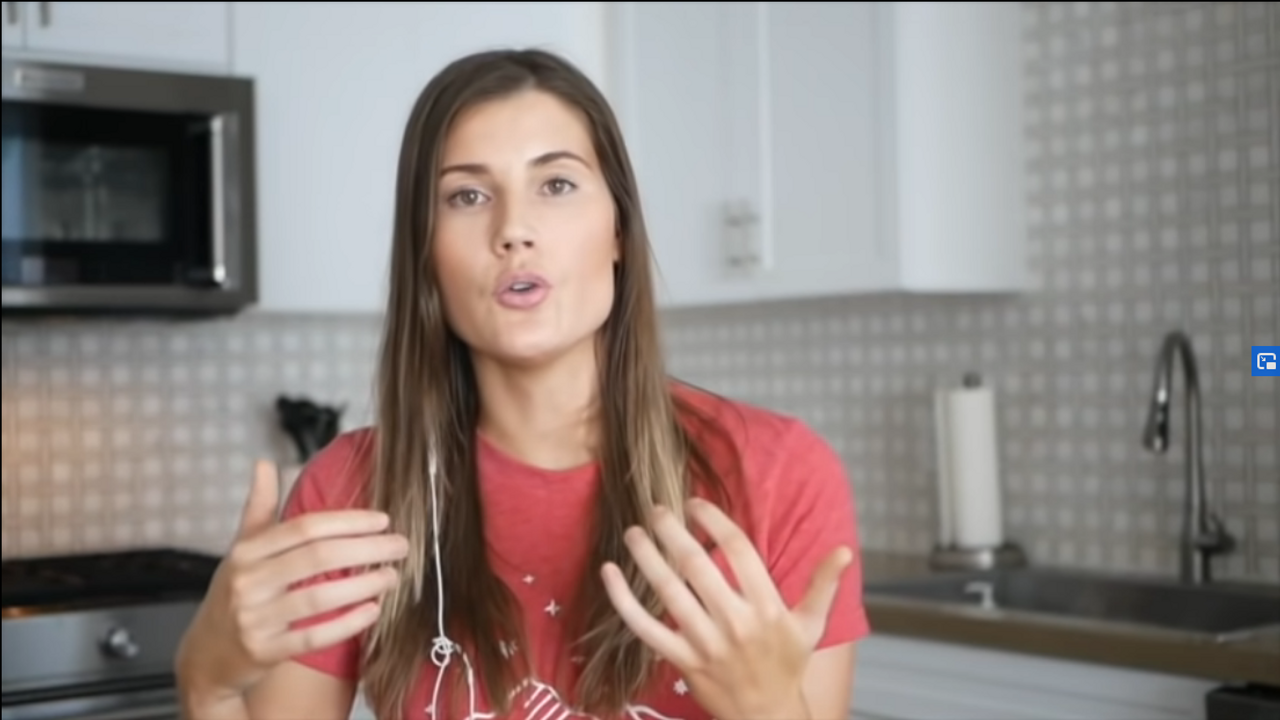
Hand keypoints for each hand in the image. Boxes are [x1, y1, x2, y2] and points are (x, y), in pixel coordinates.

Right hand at [175, 461, 408, 703]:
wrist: (206, 655)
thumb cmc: (234, 594)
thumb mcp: (240, 549)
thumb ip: (259, 507)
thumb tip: (264, 463)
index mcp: (247, 551)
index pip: (305, 528)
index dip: (348, 521)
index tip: (382, 520)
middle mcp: (248, 582)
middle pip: (317, 558)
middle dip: (365, 549)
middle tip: (401, 545)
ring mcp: (255, 619)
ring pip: (318, 597)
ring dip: (363, 585)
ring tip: (392, 576)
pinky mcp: (265, 651)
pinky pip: (314, 636)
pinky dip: (346, 624)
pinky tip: (373, 611)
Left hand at [601, 498, 851, 719]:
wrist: (766, 716)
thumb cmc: (786, 665)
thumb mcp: (811, 625)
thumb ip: (823, 584)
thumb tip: (845, 550)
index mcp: (767, 608)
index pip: (739, 551)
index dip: (714, 522)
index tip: (696, 504)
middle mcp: (736, 622)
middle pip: (697, 565)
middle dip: (672, 531)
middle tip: (655, 508)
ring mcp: (706, 643)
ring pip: (669, 591)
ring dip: (647, 557)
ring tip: (634, 531)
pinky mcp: (682, 660)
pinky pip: (645, 626)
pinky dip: (623, 600)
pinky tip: (610, 573)